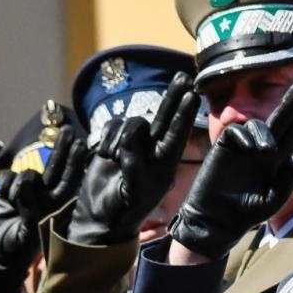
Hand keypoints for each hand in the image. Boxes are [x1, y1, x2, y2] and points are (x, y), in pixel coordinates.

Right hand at [0, 127, 85, 292]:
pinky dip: (5, 185)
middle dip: (63, 148)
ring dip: (20, 182)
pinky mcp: (6, 192)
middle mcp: (42, 197)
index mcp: (54, 207)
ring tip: (13, 202)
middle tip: (70, 130)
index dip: (75, 162)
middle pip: (55, 167)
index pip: (68, 180)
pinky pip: (8, 177)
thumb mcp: (27, 230)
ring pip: (27, 173)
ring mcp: (24, 194)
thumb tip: (25, 184)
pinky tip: (4, 198)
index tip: (82, 144)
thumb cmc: (14, 250)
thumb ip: (29, 207)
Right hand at [68, 73, 200, 244]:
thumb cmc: (122, 209)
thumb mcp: (133, 191)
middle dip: (173, 97)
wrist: (99, 216)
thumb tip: (129, 145)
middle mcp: (152, 150)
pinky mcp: (113, 142)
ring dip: (118, 138)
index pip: (177, 133)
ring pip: (130, 123)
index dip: (183, 114)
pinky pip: (112, 126)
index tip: (192, 95)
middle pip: (164, 117)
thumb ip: (133, 167)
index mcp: (164, 163)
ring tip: (110, 159)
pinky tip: (102, 155)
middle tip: (184, 76)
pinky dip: (105, 137)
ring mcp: (133, 145)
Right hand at [169, 81, 292, 259]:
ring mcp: (243, 147)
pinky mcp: (224, 147)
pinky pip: (236, 132)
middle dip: (291, 103)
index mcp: (275, 161)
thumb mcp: (271, 201)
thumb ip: (286, 182)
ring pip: (258, 125)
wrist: (216, 220)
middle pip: (279, 121)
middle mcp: (261, 150)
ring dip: (265, 132)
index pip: (292, 134)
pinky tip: (252, 148)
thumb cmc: (244, 213)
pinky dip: (245, 136)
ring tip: (267, 150)